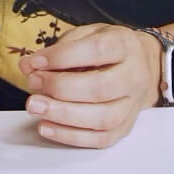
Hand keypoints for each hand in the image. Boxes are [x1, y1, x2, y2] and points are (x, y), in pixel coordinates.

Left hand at [17, 24, 162, 148]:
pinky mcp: (124, 127)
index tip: (37, 62)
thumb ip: (59, 48)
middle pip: (100, 88)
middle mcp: (133, 76)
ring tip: (36, 107)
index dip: (63, 57)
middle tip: (33, 84)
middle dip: (60, 88)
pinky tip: (48, 126)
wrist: (144, 66)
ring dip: (63, 115)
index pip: (97, 50)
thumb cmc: (111, 50)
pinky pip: (100, 139)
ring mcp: (131, 105)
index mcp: (124, 46)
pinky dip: (71, 136)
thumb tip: (29, 65)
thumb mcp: (89, 34)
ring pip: (101, 118)